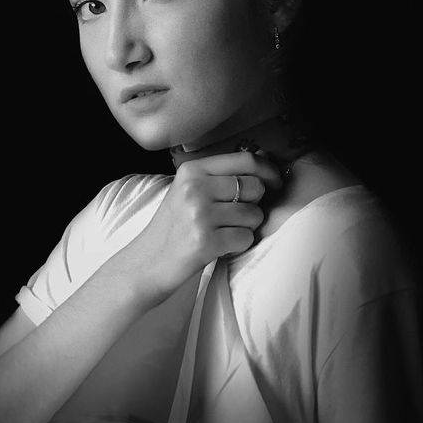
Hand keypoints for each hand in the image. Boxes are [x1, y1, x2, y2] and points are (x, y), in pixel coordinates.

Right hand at [120, 150, 283, 303]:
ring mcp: (199, 215)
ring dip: (246, 227)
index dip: (269, 171)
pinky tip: (220, 246)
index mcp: (192, 170)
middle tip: (235, 216)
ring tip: (223, 232)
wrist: (147, 262)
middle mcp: (195, 188)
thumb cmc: (174, 227)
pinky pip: (246, 238)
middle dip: (255, 204)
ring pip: (254, 214)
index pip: (245, 160)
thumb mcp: (188, 190)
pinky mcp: (205, 241)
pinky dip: (239, 245)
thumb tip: (265, 165)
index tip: (275, 182)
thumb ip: (220, 177)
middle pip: (255, 187)